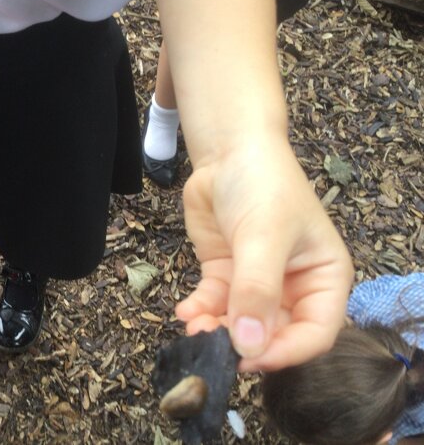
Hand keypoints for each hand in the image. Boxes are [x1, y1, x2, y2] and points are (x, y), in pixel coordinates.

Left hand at [175, 136, 352, 371]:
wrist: (228, 152)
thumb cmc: (263, 185)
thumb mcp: (264, 236)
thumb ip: (257, 290)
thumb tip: (249, 344)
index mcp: (324, 279)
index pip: (316, 333)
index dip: (286, 353)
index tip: (251, 359)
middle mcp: (294, 287)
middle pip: (274, 335)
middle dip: (244, 344)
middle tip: (213, 349)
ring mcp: (257, 282)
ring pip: (239, 323)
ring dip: (216, 331)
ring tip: (193, 329)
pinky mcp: (226, 274)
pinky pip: (215, 303)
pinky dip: (200, 310)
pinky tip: (185, 311)